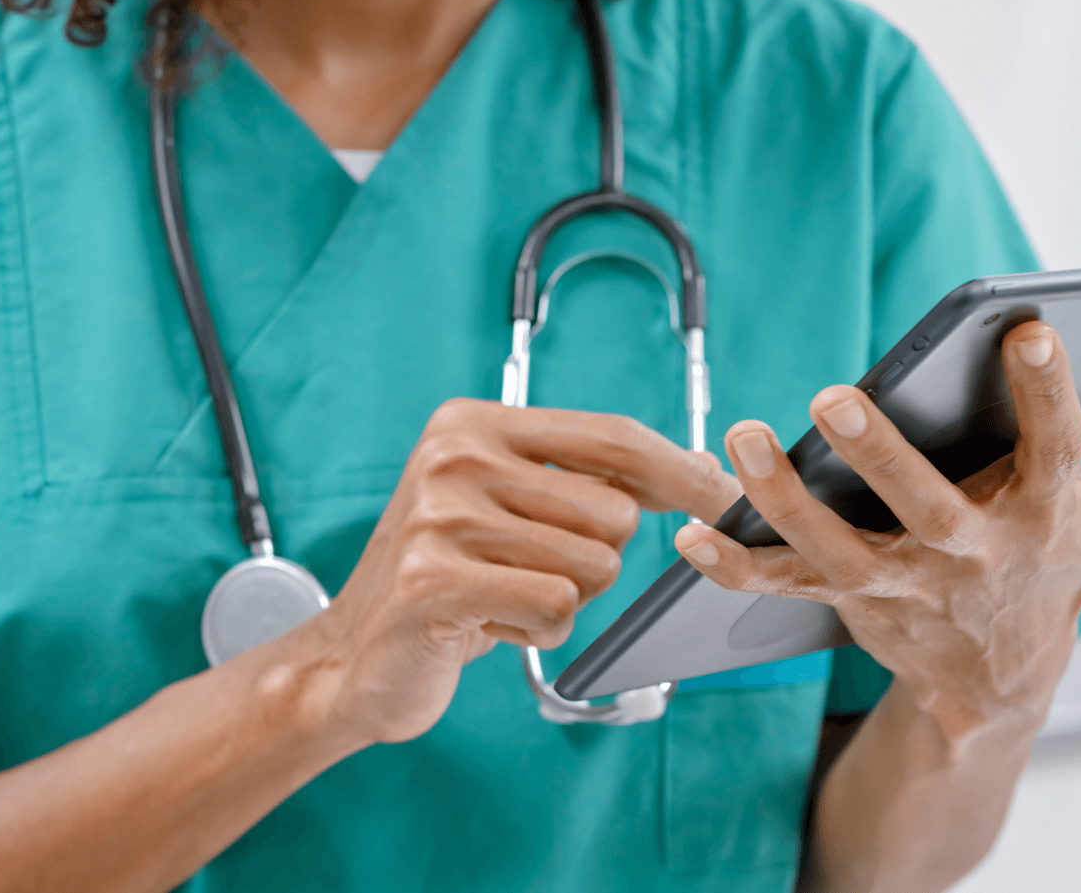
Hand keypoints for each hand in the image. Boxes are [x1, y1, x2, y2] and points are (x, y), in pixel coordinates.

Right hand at [298, 399, 739, 745]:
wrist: (354, 657)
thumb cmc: (451, 579)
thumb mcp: (514, 508)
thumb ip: (593, 480)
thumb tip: (701, 468)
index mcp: (476, 423)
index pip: (611, 436)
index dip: (678, 470)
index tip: (726, 497)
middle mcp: (454, 456)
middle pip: (615, 511)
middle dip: (595, 559)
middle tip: (528, 571)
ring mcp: (440, 516)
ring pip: (594, 566)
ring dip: (563, 600)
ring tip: (502, 595)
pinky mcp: (433, 581)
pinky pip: (556, 607)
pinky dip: (539, 630)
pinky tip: (488, 623)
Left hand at [675, 324, 1080, 742]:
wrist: (1001, 677)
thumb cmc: (1059, 563)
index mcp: (1040, 516)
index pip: (1053, 450)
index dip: (1047, 395)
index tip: (1027, 328)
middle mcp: (968, 555)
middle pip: (925, 509)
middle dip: (881, 456)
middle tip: (832, 397)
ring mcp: (901, 584)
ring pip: (835, 548)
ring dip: (783, 498)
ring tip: (742, 435)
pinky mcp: (848, 601)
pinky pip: (783, 587)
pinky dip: (734, 567)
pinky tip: (689, 538)